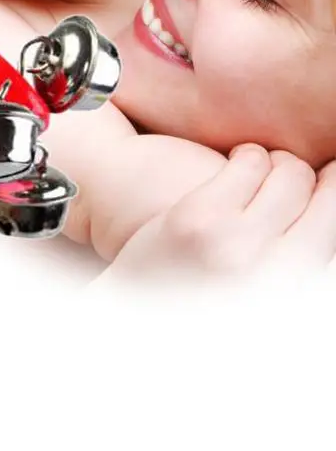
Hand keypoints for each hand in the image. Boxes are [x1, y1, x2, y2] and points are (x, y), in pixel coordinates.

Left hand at [101, 144, 335, 284]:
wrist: (139, 300)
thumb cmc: (211, 293)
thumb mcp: (263, 288)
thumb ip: (293, 257)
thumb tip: (321, 210)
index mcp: (292, 290)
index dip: (335, 192)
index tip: (329, 178)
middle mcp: (273, 275)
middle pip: (327, 197)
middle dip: (310, 177)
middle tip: (291, 173)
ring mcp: (233, 244)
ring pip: (289, 172)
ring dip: (278, 162)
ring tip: (261, 166)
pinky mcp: (197, 217)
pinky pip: (249, 161)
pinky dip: (249, 154)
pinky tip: (239, 160)